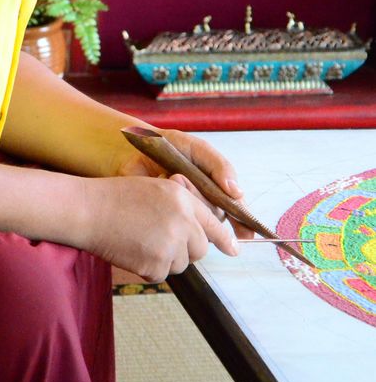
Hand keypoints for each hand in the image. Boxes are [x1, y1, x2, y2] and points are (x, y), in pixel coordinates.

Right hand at [80, 173, 239, 282]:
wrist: (88, 211)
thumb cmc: (115, 197)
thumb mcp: (155, 188)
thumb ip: (182, 204)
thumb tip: (202, 227)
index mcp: (183, 199)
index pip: (213, 224)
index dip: (225, 239)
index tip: (234, 250)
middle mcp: (182, 222)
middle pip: (200, 249)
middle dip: (186, 249)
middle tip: (161, 240)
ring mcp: (169, 246)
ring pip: (182, 264)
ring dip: (166, 258)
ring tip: (141, 240)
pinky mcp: (155, 266)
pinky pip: (162, 274)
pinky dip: (149, 268)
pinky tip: (133, 250)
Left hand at [110, 124, 254, 241]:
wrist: (133, 149)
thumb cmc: (169, 147)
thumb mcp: (198, 149)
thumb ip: (220, 166)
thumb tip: (237, 192)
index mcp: (215, 188)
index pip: (234, 210)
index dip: (243, 224)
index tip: (248, 234)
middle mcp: (202, 203)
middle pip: (216, 216)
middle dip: (202, 198)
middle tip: (182, 178)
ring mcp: (184, 212)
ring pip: (197, 219)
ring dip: (187, 197)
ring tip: (172, 177)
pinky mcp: (166, 218)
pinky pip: (176, 221)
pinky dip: (170, 203)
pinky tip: (161, 184)